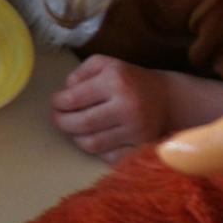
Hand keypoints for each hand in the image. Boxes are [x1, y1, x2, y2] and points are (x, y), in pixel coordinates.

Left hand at [50, 55, 168, 162]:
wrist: (167, 98)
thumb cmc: (129, 80)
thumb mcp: (105, 64)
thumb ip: (79, 73)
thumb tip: (64, 92)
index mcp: (116, 81)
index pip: (73, 99)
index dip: (57, 103)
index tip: (56, 103)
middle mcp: (127, 106)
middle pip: (80, 124)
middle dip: (62, 122)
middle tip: (59, 118)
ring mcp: (136, 130)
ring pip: (91, 144)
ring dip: (76, 137)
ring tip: (76, 128)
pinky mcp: (142, 147)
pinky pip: (108, 157)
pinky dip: (97, 150)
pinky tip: (97, 137)